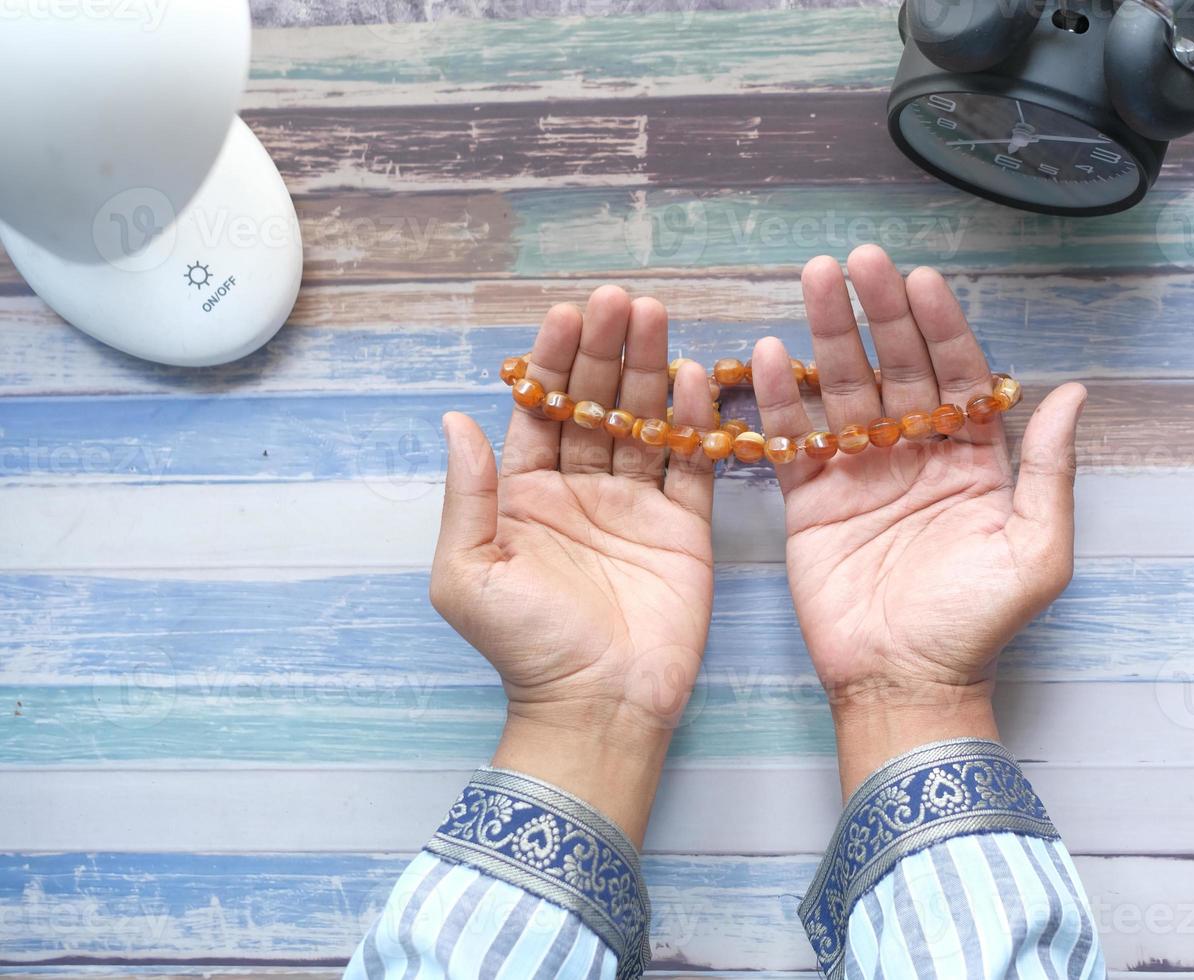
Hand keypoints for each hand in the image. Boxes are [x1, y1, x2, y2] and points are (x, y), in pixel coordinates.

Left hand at [431, 286, 715, 841]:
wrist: (599, 707)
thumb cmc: (525, 646)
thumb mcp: (468, 572)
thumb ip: (467, 495)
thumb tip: (454, 420)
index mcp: (525, 496)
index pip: (540, 411)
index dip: (554, 361)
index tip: (568, 314)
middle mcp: (581, 491)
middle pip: (596, 404)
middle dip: (607, 351)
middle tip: (622, 302)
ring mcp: (635, 507)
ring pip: (643, 423)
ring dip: (650, 370)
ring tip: (658, 318)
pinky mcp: (684, 529)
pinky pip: (690, 466)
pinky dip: (694, 424)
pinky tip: (695, 380)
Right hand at [752, 246, 1085, 795]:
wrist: (903, 684)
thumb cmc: (977, 625)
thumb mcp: (1036, 551)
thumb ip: (1049, 470)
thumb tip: (1074, 393)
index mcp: (973, 460)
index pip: (956, 374)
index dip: (939, 327)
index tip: (921, 280)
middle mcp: (916, 453)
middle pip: (895, 367)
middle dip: (877, 312)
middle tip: (858, 260)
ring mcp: (860, 472)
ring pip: (842, 389)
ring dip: (827, 335)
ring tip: (813, 280)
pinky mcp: (811, 499)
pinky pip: (794, 438)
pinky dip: (780, 399)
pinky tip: (770, 353)